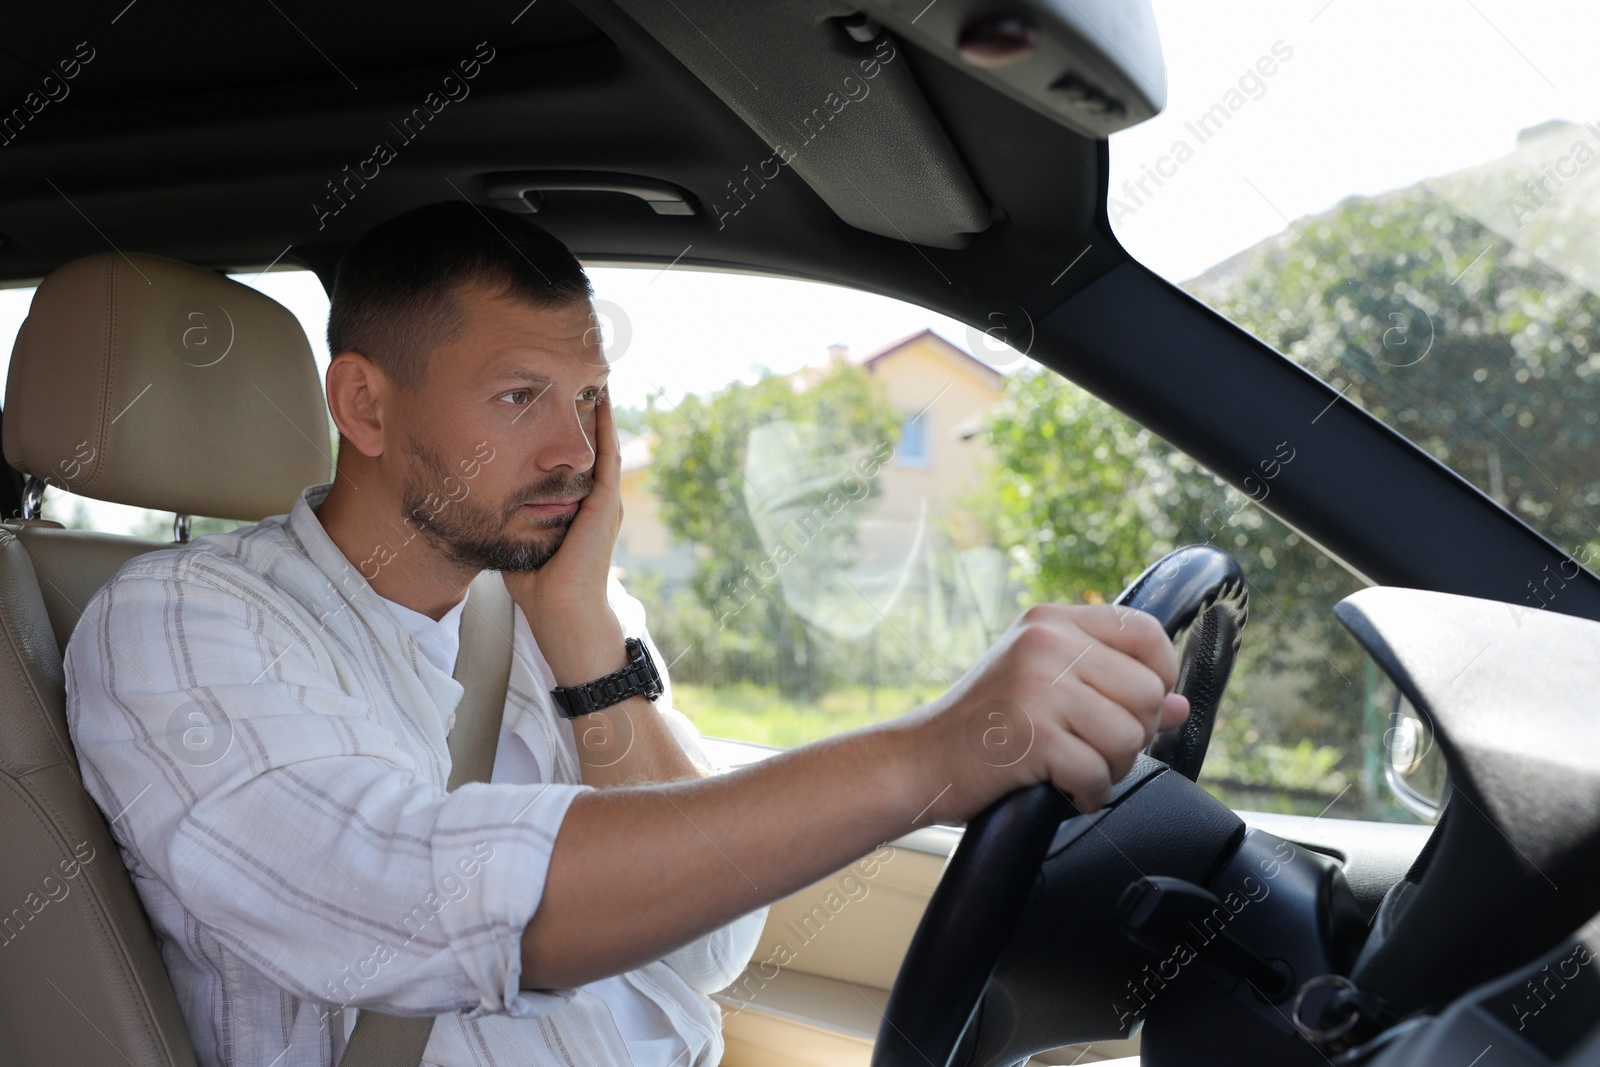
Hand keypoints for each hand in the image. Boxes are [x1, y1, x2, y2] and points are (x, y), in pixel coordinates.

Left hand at [500, 388, 627, 684]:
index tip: (549, 390)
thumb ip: (501, 510)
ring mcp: (603, 501)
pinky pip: (607, 456)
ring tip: (592, 370)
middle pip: (588, 439)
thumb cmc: (537, 586)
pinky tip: (600, 399)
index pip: (569, 453)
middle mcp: (594, 498)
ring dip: (597, 408)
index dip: (561, 421)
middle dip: (582, 405)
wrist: (561, 617)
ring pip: (601, 441)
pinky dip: (605, 427)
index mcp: (575, 505)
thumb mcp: (514, 534)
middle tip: (576, 367)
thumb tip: (468, 488)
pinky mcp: (605, 506)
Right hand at [907, 603, 1189, 823]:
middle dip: (1132, 735)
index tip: (1136, 705)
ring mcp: (1038, 685)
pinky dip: (1087, 794)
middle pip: (1146, 692)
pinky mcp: (1033, 733)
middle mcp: (1046, 642)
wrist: (916, 762)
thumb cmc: (981, 728)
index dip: (1159, 674)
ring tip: (1073, 769)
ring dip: (1110, 768)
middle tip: (1091, 749)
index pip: (1145, 630)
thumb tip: (1178, 705)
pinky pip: (1098, 773)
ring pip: (1129, 735)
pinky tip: (1063, 789)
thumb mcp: (1042, 686)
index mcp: (1050, 621)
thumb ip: (1109, 687)